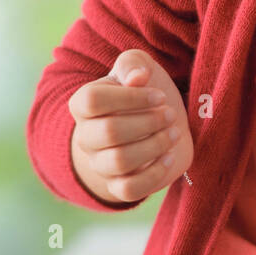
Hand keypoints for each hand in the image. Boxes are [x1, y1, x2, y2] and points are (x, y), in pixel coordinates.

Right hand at [68, 49, 192, 203]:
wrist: (156, 125)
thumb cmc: (145, 93)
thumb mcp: (140, 68)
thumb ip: (133, 64)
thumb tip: (137, 78)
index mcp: (83, 104)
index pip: (92, 100)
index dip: (130, 97)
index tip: (159, 96)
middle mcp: (86, 137)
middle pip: (109, 132)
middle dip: (148, 121)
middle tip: (170, 115)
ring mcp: (100, 164)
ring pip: (119, 162)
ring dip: (154, 145)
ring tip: (172, 133)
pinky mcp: (119, 186)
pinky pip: (128, 190)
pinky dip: (153, 174)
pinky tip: (168, 156)